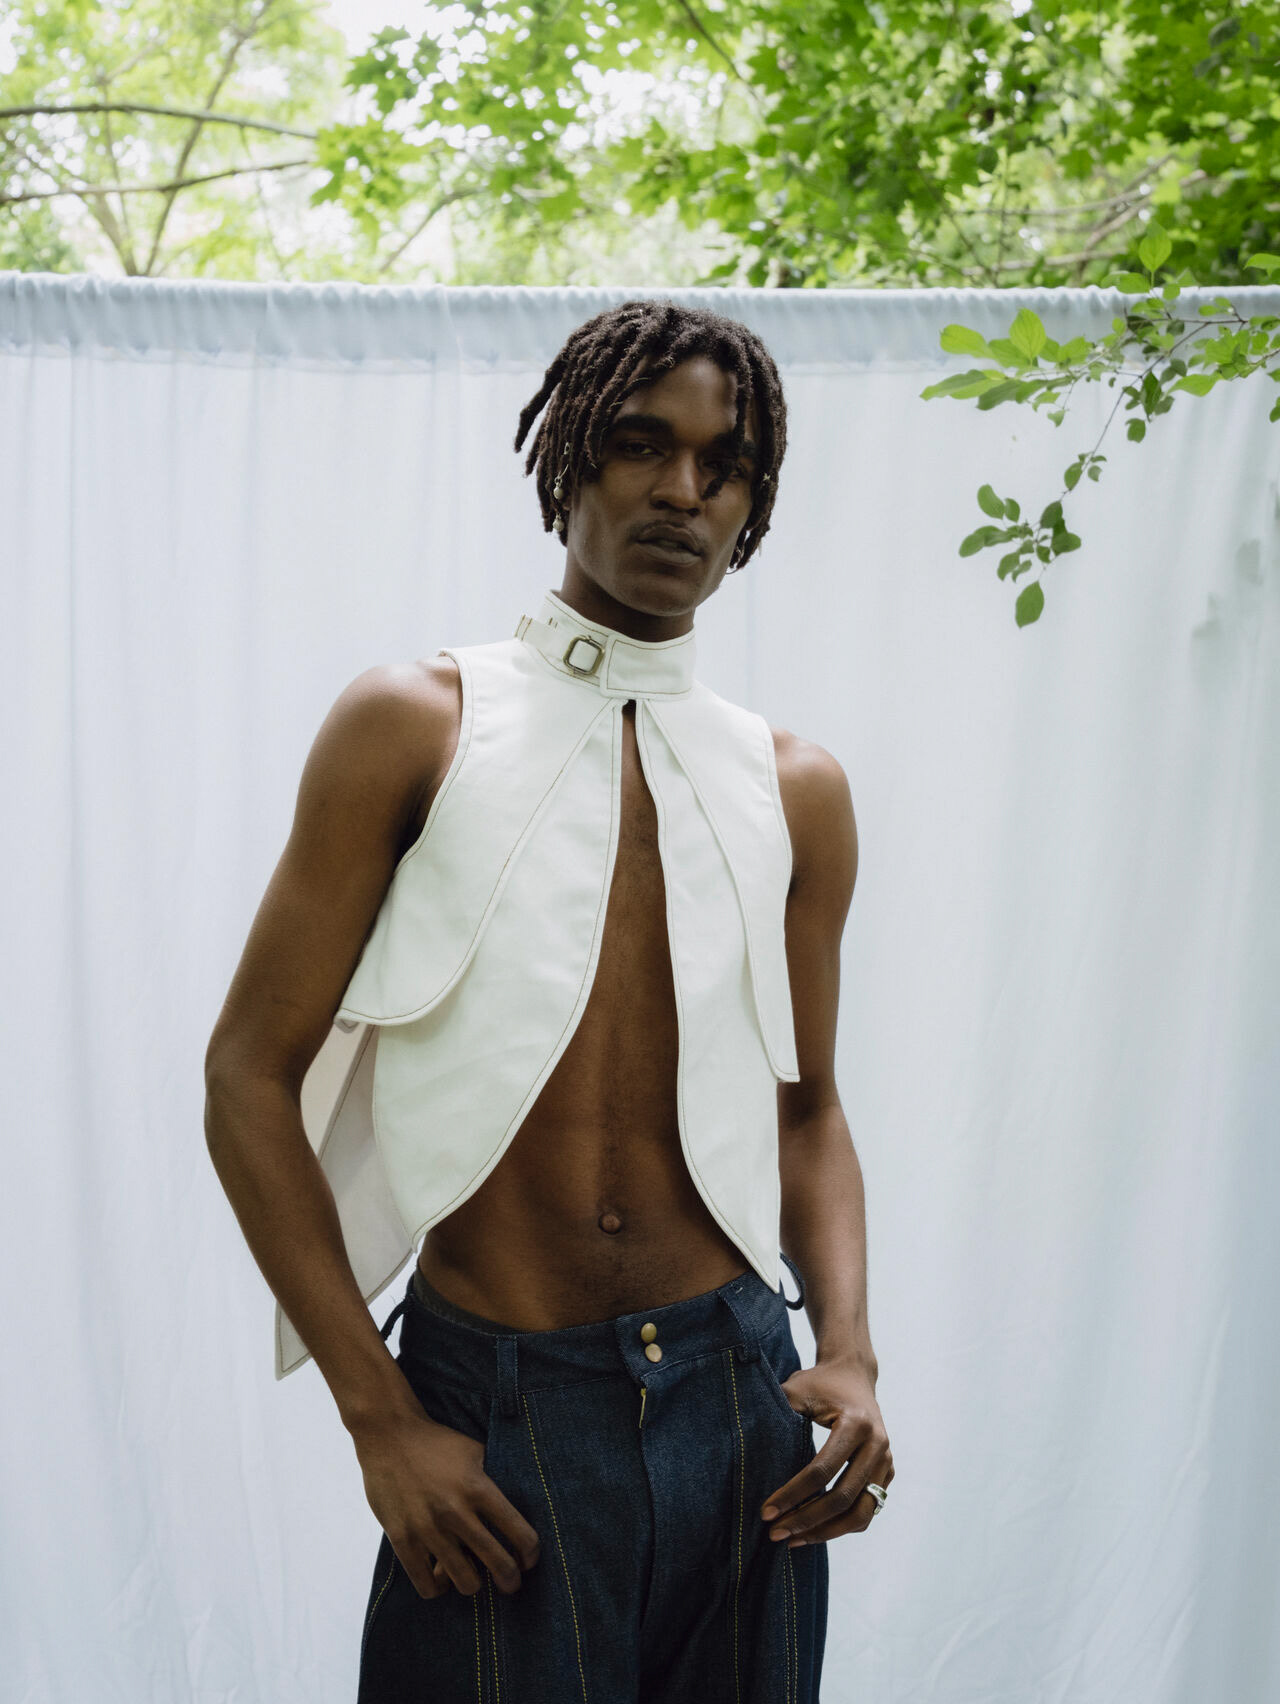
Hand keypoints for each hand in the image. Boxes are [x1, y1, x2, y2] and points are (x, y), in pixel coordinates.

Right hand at [352, 1405, 540, 1599]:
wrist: (389, 1435)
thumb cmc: (437, 1443)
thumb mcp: (475, 1452)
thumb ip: (495, 1479)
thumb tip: (520, 1504)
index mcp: (478, 1488)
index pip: (520, 1533)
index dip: (531, 1554)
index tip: (529, 1560)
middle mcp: (456, 1511)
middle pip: (498, 1563)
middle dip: (510, 1581)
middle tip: (511, 1584)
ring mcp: (427, 1528)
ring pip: (464, 1581)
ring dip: (474, 1584)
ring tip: (472, 1577)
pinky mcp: (401, 1539)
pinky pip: (426, 1585)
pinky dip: (438, 1588)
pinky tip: (441, 1578)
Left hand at [759, 1353, 892, 1546]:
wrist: (853, 1374)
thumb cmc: (819, 1383)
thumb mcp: (796, 1390)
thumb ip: (778, 1416)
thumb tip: (749, 1454)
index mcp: (856, 1424)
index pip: (822, 1470)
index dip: (792, 1494)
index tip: (766, 1512)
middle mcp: (877, 1445)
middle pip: (842, 1498)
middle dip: (806, 1520)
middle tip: (775, 1534)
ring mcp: (886, 1461)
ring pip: (860, 1514)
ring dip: (826, 1532)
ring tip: (793, 1540)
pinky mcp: (887, 1472)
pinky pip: (867, 1510)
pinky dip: (842, 1525)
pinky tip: (814, 1529)